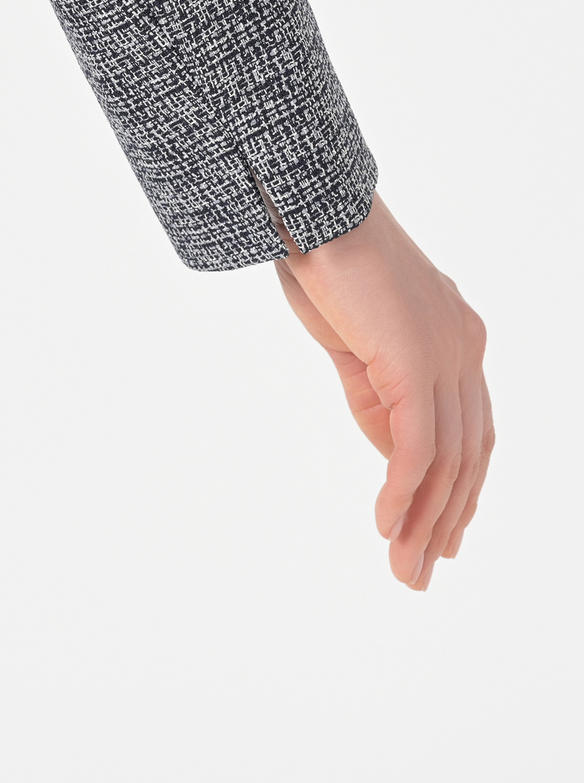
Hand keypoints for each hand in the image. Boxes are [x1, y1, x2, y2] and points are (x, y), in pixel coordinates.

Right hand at [269, 192, 492, 590]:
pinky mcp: (416, 362)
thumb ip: (379, 395)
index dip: (460, 490)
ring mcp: (447, 355)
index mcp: (456, 340)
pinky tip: (384, 526)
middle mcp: (465, 349)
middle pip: (471, 455)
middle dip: (447, 520)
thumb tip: (393, 454)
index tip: (439, 535)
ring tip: (404, 569)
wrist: (310, 210)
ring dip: (424, 522)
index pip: (471, 431)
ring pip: (449, 461)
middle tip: (422, 572)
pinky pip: (418, 447)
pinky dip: (403, 493)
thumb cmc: (323, 262)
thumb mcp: (355, 344)